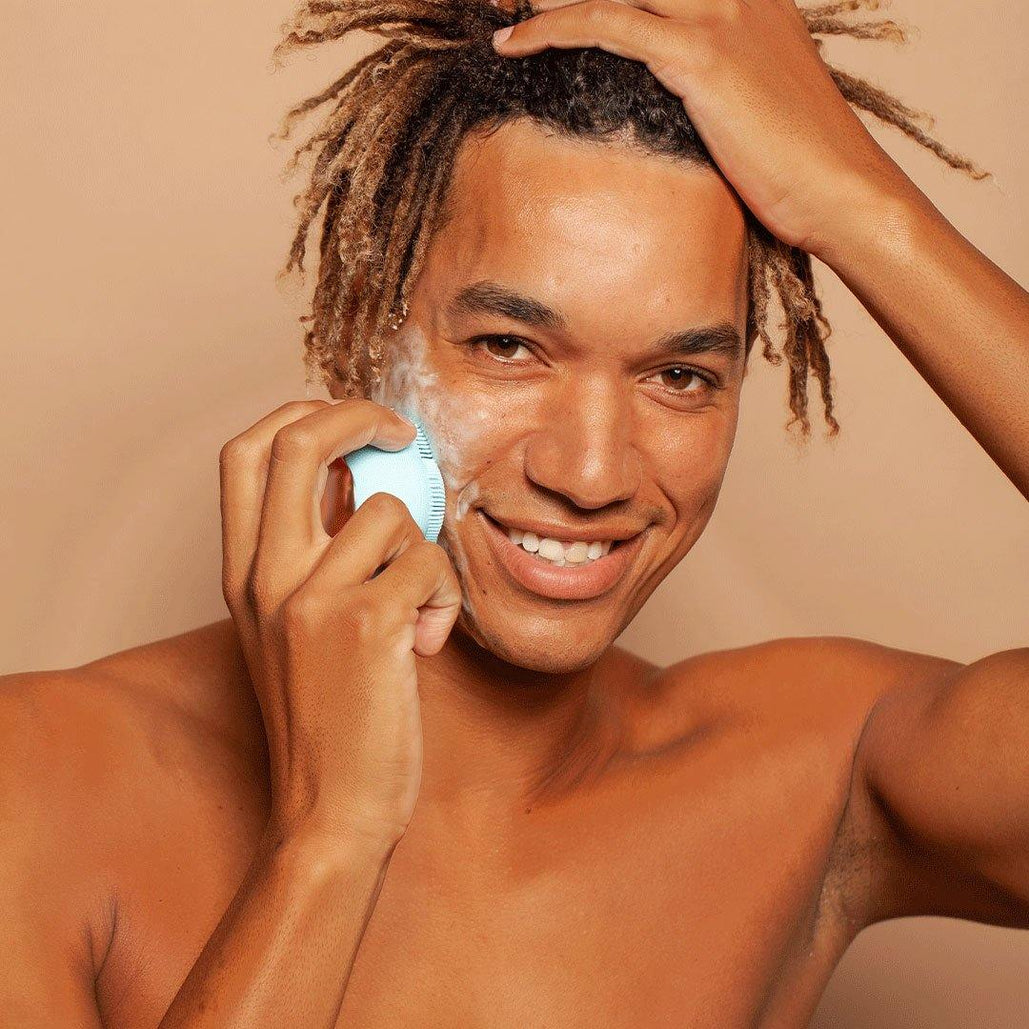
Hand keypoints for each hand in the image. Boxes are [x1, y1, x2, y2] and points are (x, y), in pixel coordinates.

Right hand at [219, 399, 462, 849]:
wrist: (330, 810)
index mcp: (244, 574)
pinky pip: (428, 562)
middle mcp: (265, 576)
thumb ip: (313, 558)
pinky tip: (427, 642)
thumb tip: (364, 484)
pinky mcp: (363, 624)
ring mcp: (309, 597)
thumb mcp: (294, 629)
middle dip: (360, 416)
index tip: (349, 424)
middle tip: (404, 435)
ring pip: (389, 509)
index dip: (298, 415)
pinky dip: (444, 595)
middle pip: (298, 441)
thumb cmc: (328, 717)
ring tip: (420, 604)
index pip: (245, 452)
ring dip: (425, 547)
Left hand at [492, 0, 913, 257]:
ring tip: (502, 11)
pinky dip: (553, 26)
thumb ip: (722, 82)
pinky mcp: (701, 55)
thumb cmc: (805, 166)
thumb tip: (686, 102)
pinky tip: (514, 43)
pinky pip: (607, 22)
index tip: (556, 0)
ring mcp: (721, 16)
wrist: (845, 192)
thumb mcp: (763, 105)